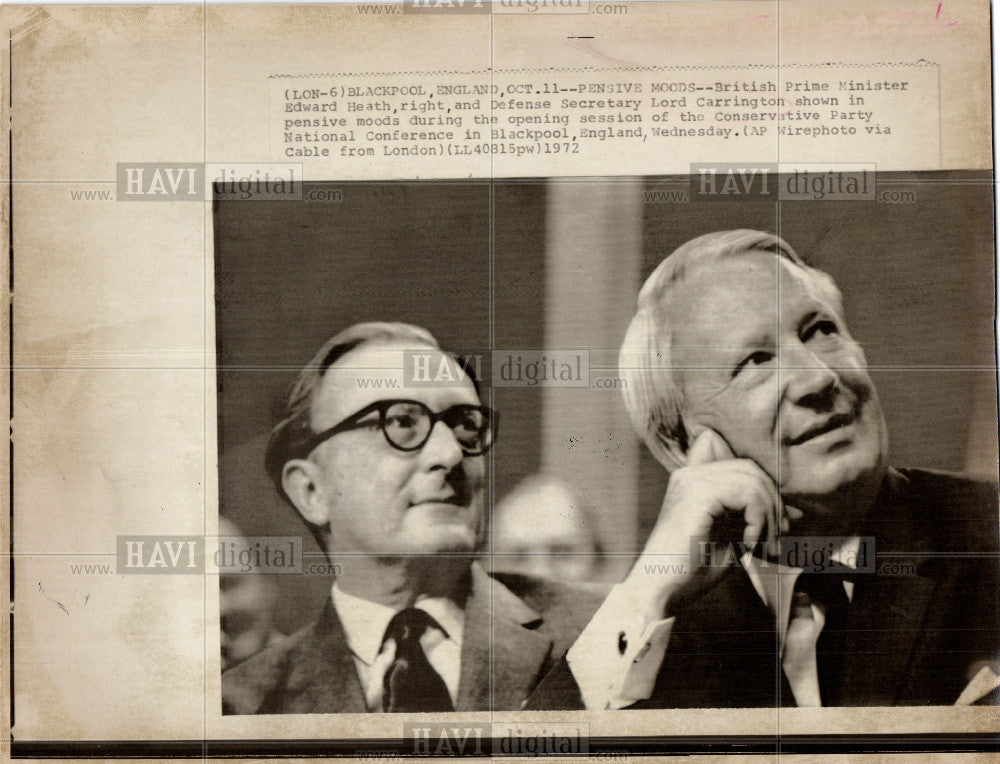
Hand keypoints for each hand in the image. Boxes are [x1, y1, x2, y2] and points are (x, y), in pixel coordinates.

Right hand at [622, 429, 793, 616]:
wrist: (661, 588)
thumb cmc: (692, 569)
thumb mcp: (731, 538)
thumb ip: (754, 520)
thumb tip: (794, 513)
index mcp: (694, 480)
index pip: (743, 466)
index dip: (765, 490)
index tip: (776, 525)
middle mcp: (691, 473)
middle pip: (751, 469)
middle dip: (773, 504)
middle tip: (775, 540)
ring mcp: (693, 481)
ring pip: (753, 481)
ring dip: (768, 517)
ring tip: (764, 547)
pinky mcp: (699, 494)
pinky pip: (747, 495)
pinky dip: (758, 521)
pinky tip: (748, 545)